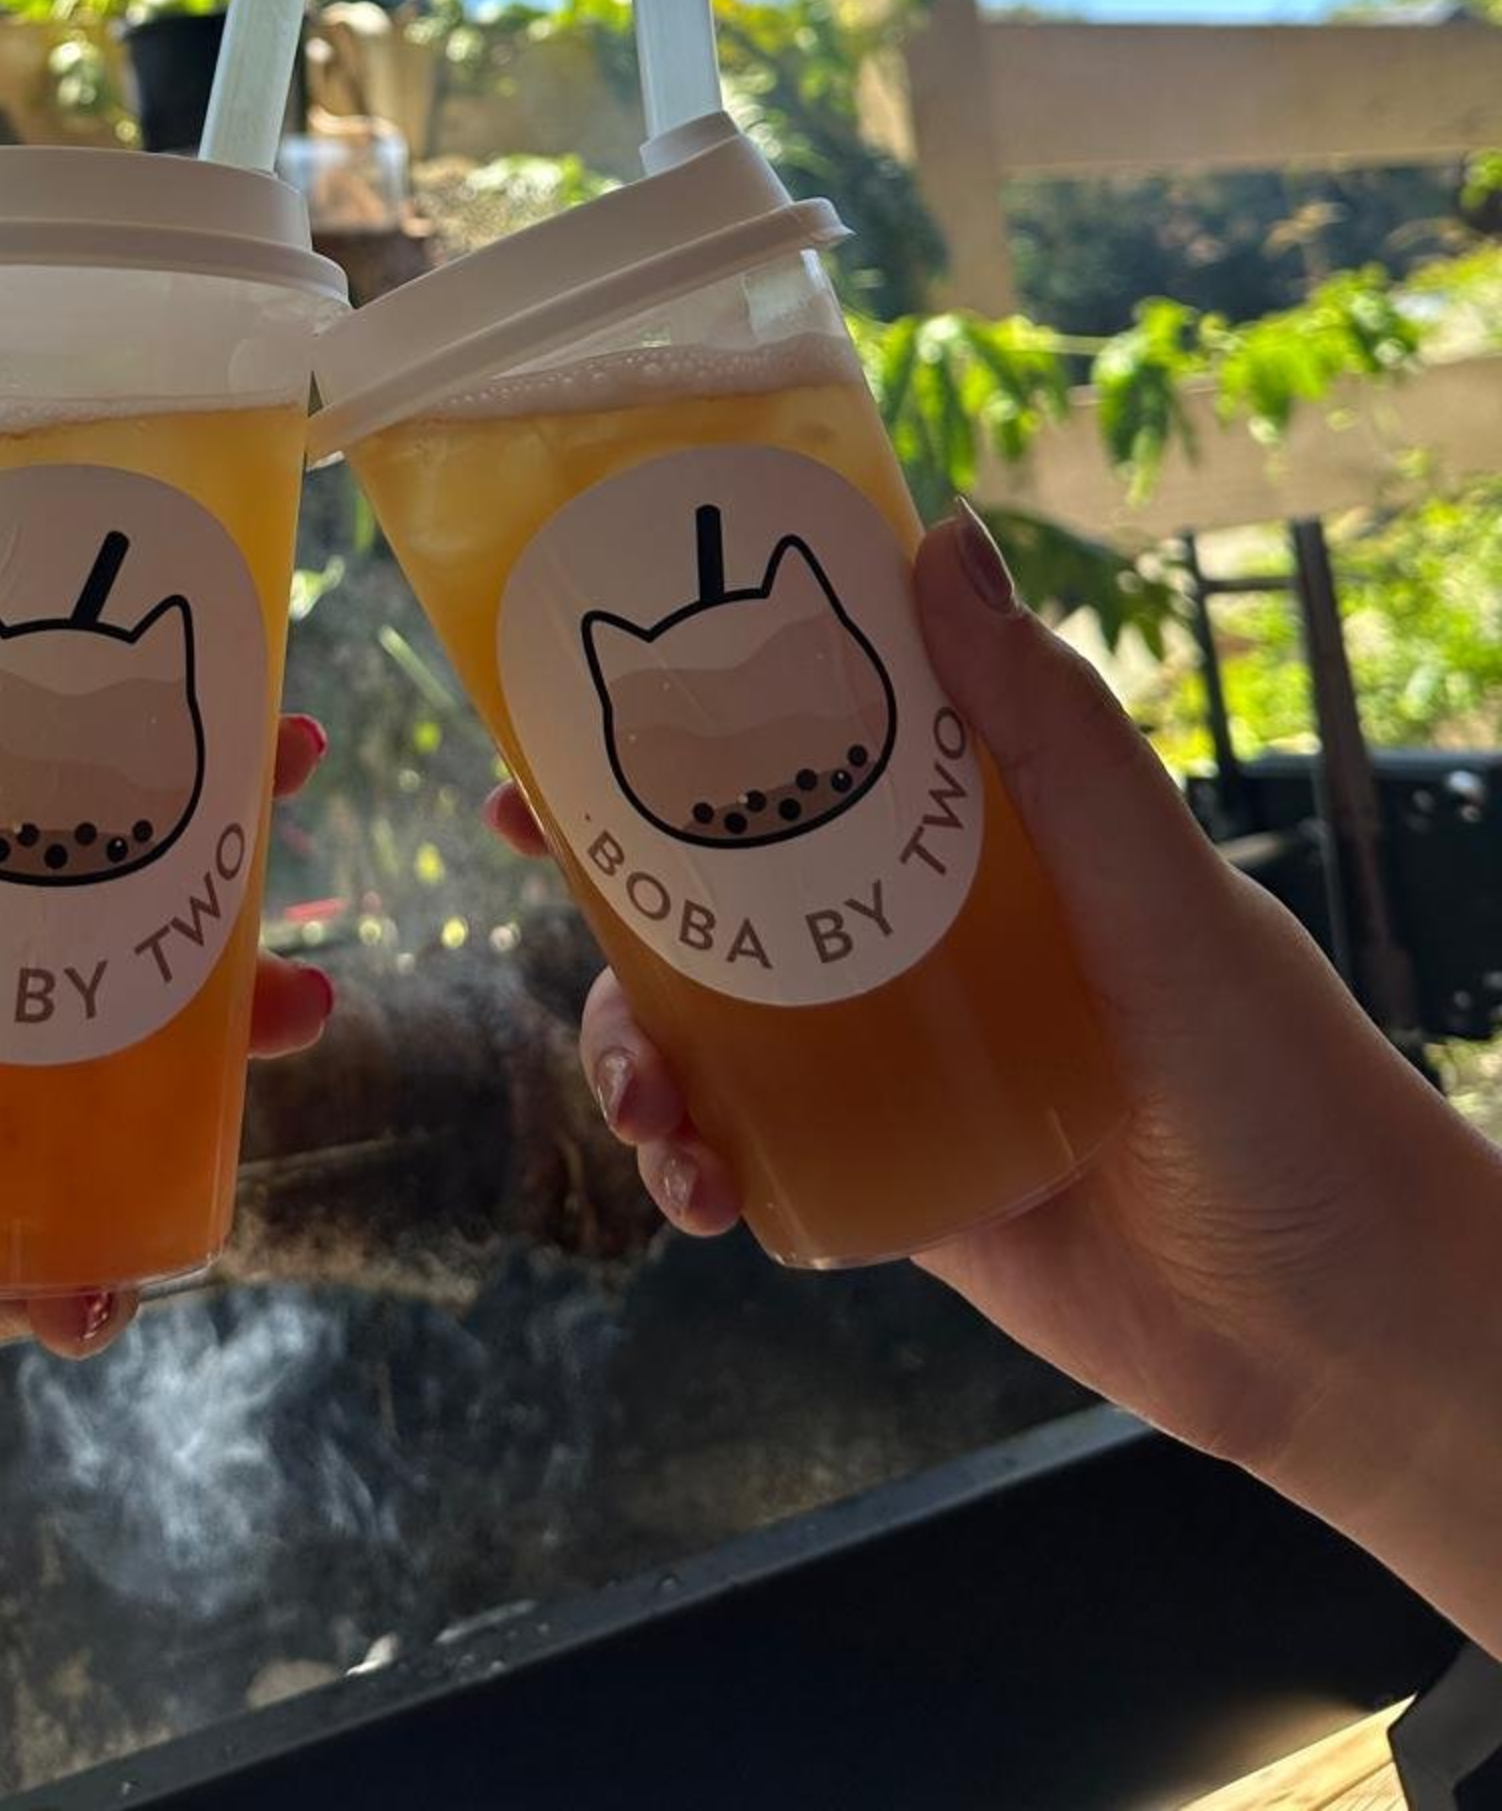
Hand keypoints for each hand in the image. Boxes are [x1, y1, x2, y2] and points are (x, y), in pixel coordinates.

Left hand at [0, 513, 332, 1803]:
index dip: (49, 697)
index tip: (166, 641)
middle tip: (297, 789)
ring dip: (202, 1034)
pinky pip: (70, 1238)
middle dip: (173, 844)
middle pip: (45, 893)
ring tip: (301, 1009)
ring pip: (93, 1058)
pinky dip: (119, 1246)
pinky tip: (129, 1264)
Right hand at [488, 505, 1501, 1641]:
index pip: (814, 728)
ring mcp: (898, 1059)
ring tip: (643, 1102)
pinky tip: (691, 1189)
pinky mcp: (891, 1182)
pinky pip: (750, 1150)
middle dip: (610, 865)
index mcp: (986, 833)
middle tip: (531, 851)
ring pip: (707, 1018)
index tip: (582, 671)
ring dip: (633, 1042)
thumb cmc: (1288, 1086)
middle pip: (722, 869)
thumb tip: (940, 538)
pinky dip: (690, 1163)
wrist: (1342, 1335)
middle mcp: (924, 930)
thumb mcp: (1162, 891)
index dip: (690, 694)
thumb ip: (1051, 731)